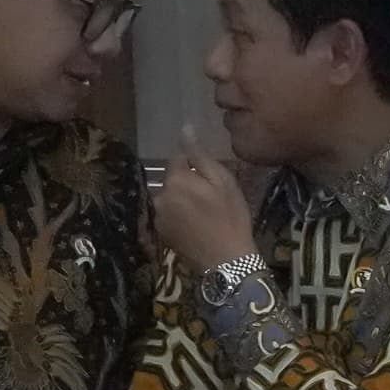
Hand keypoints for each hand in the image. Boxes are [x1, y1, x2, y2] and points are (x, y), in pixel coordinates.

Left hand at [150, 131, 259, 273]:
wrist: (227, 260)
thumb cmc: (231, 217)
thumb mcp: (223, 181)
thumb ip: (199, 155)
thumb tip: (184, 129)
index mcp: (176, 179)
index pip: (178, 157)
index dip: (196, 165)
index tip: (212, 178)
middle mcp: (160, 194)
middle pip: (173, 178)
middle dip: (188, 182)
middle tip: (212, 197)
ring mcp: (159, 215)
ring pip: (170, 196)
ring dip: (183, 199)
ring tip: (204, 214)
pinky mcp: (161, 232)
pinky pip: (169, 214)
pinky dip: (180, 216)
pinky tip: (197, 226)